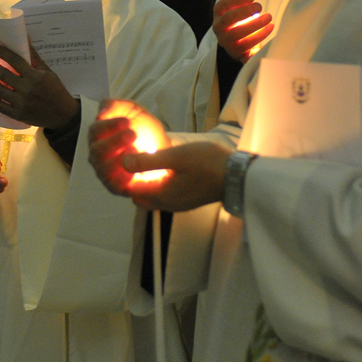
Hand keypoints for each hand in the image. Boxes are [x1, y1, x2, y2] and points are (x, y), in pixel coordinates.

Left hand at [0, 43, 79, 129]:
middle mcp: (27, 90)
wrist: (62, 114)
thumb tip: (25, 39)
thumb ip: (34, 58)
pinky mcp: (17, 115)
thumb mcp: (48, 72)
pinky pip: (0, 106)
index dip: (2, 53)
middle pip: (4, 75)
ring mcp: (21, 104)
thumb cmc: (56, 90)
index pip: (15, 61)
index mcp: (35, 77)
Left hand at [89, 113, 227, 211]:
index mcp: (160, 195)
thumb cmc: (208, 163)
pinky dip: (157, 186)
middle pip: (138, 196)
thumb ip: (148, 161)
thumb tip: (122, 162)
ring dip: (145, 184)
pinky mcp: (187, 201)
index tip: (123, 156)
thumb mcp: (176, 157)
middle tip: (132, 160)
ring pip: (151, 197)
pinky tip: (164, 170)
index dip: (123, 175)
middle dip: (132, 182)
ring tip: (146, 162)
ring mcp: (177, 205)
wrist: (238, 176)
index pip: (130, 190)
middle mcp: (166, 204)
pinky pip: (163, 197)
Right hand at [212, 0, 273, 61]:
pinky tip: (270, 28)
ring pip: (237, 37)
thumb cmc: (239, 19)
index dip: (236, 0)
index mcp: (218, 15)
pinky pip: (247, 49)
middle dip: (244, 12)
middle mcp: (220, 31)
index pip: (222, 6)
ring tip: (269, 17)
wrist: (242, 45)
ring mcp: (229, 44)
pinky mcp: (238, 55)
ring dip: (255, 26)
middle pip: (227, 21)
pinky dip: (259, 38)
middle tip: (260, 6)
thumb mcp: (234, 2)